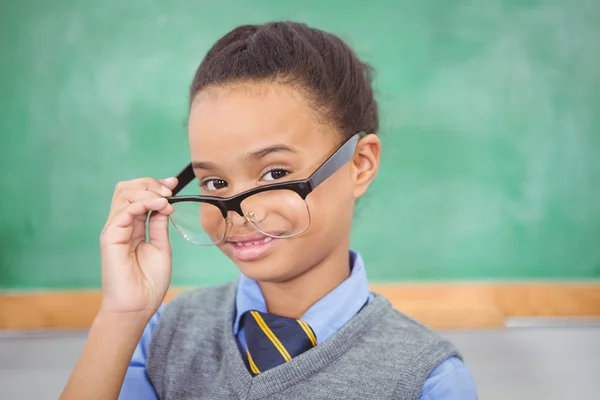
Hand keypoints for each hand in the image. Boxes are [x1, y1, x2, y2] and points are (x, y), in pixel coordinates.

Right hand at [99, 177, 177, 316]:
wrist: (138, 306)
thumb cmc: (149, 282)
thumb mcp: (161, 247)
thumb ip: (159, 224)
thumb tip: (165, 204)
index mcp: (133, 227)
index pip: (138, 196)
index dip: (155, 186)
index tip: (174, 183)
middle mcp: (121, 225)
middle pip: (127, 189)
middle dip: (150, 183)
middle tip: (170, 190)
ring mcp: (114, 229)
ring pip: (124, 194)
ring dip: (148, 190)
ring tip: (166, 199)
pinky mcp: (110, 236)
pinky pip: (124, 210)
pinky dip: (144, 202)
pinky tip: (159, 206)